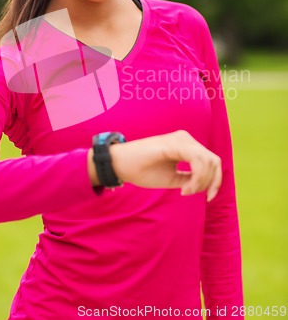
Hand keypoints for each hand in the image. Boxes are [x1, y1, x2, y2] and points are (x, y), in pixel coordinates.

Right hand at [88, 130, 221, 201]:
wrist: (121, 165)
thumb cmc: (143, 171)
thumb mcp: (173, 178)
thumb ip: (190, 178)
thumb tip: (205, 184)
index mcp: (186, 145)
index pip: (212, 161)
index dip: (216, 181)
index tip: (209, 197)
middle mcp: (185, 139)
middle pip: (214, 161)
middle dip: (210, 182)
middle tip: (191, 193)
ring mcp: (181, 139)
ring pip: (208, 161)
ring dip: (202, 182)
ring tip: (185, 191)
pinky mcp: (174, 144)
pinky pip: (197, 161)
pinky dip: (197, 178)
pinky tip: (184, 189)